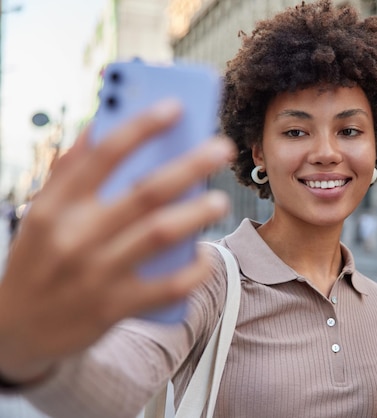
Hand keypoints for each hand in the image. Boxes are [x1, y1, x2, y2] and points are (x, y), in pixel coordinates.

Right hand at [0, 100, 234, 384]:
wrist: (15, 331)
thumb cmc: (38, 260)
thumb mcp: (42, 214)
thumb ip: (69, 171)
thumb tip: (102, 125)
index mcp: (57, 206)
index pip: (104, 154)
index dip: (142, 126)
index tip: (175, 106)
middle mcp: (77, 236)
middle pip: (145, 192)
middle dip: (190, 165)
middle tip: (221, 148)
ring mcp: (97, 274)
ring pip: (161, 234)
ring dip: (197, 213)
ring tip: (220, 200)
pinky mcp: (115, 307)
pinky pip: (167, 288)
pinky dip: (193, 271)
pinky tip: (207, 256)